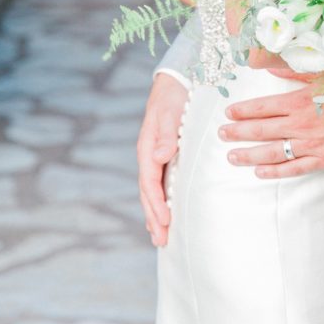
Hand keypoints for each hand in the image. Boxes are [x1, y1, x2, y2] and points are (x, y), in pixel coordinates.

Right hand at [137, 73, 188, 246]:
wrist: (175, 81)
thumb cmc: (173, 95)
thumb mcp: (169, 111)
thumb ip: (167, 133)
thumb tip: (160, 156)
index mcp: (148, 147)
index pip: (150, 181)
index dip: (156, 203)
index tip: (165, 221)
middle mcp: (150, 155)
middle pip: (148, 192)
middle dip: (154, 217)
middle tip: (162, 242)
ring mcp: (156, 157)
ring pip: (153, 191)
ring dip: (155, 214)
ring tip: (160, 238)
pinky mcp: (165, 156)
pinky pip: (161, 184)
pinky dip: (161, 202)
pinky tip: (166, 214)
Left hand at [219, 76, 323, 177]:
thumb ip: (295, 72)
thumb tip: (269, 68)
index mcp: (299, 100)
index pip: (263, 106)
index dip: (243, 110)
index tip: (228, 112)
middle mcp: (300, 123)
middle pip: (261, 130)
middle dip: (237, 133)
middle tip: (221, 134)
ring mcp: (311, 144)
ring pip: (272, 152)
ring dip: (248, 155)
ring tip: (231, 157)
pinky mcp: (323, 160)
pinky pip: (293, 169)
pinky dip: (275, 172)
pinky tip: (260, 173)